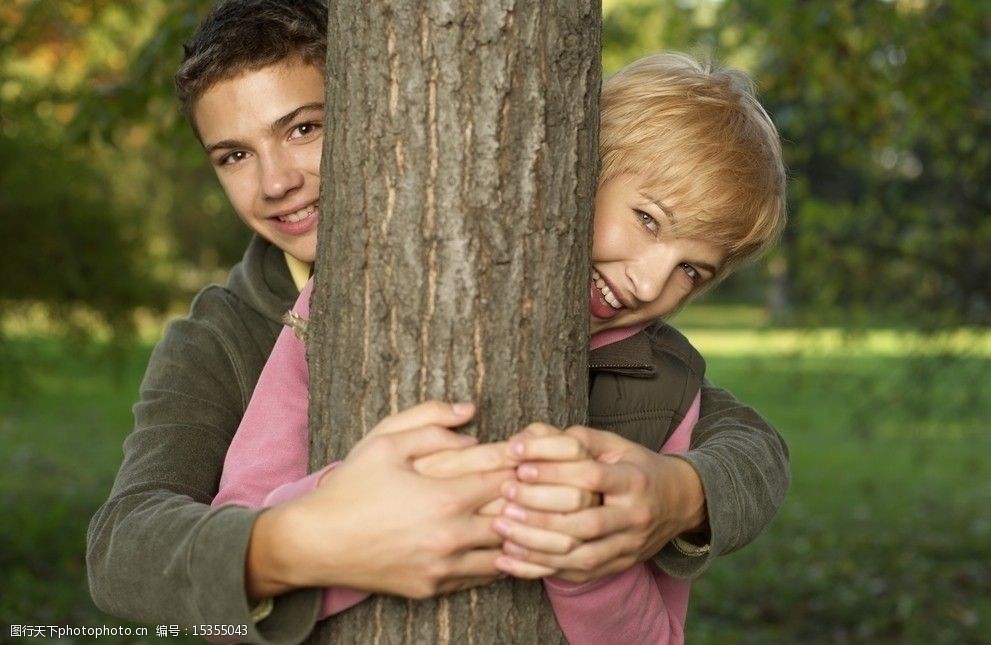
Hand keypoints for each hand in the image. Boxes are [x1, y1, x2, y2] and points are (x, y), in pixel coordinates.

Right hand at [247, 401, 514, 599]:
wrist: (314, 542)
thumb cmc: (350, 487)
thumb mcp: (385, 441)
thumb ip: (432, 420)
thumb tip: (471, 412)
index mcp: (445, 498)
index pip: (507, 481)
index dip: (520, 468)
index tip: (525, 459)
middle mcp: (450, 538)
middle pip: (514, 522)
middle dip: (526, 504)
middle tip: (534, 490)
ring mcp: (442, 569)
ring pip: (502, 557)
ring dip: (513, 537)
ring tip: (520, 518)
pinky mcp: (431, 589)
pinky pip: (478, 579)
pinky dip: (492, 562)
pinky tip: (493, 544)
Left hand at [493, 426, 706, 582]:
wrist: (679, 503)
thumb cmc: (636, 467)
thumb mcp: (614, 445)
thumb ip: (575, 439)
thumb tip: (528, 438)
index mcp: (635, 480)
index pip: (592, 477)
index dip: (553, 472)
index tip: (519, 466)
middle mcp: (634, 518)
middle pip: (585, 523)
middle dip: (540, 513)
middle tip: (505, 500)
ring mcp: (628, 547)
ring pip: (581, 555)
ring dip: (536, 547)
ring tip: (502, 531)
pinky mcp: (617, 567)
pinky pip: (577, 575)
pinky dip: (540, 569)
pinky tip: (510, 559)